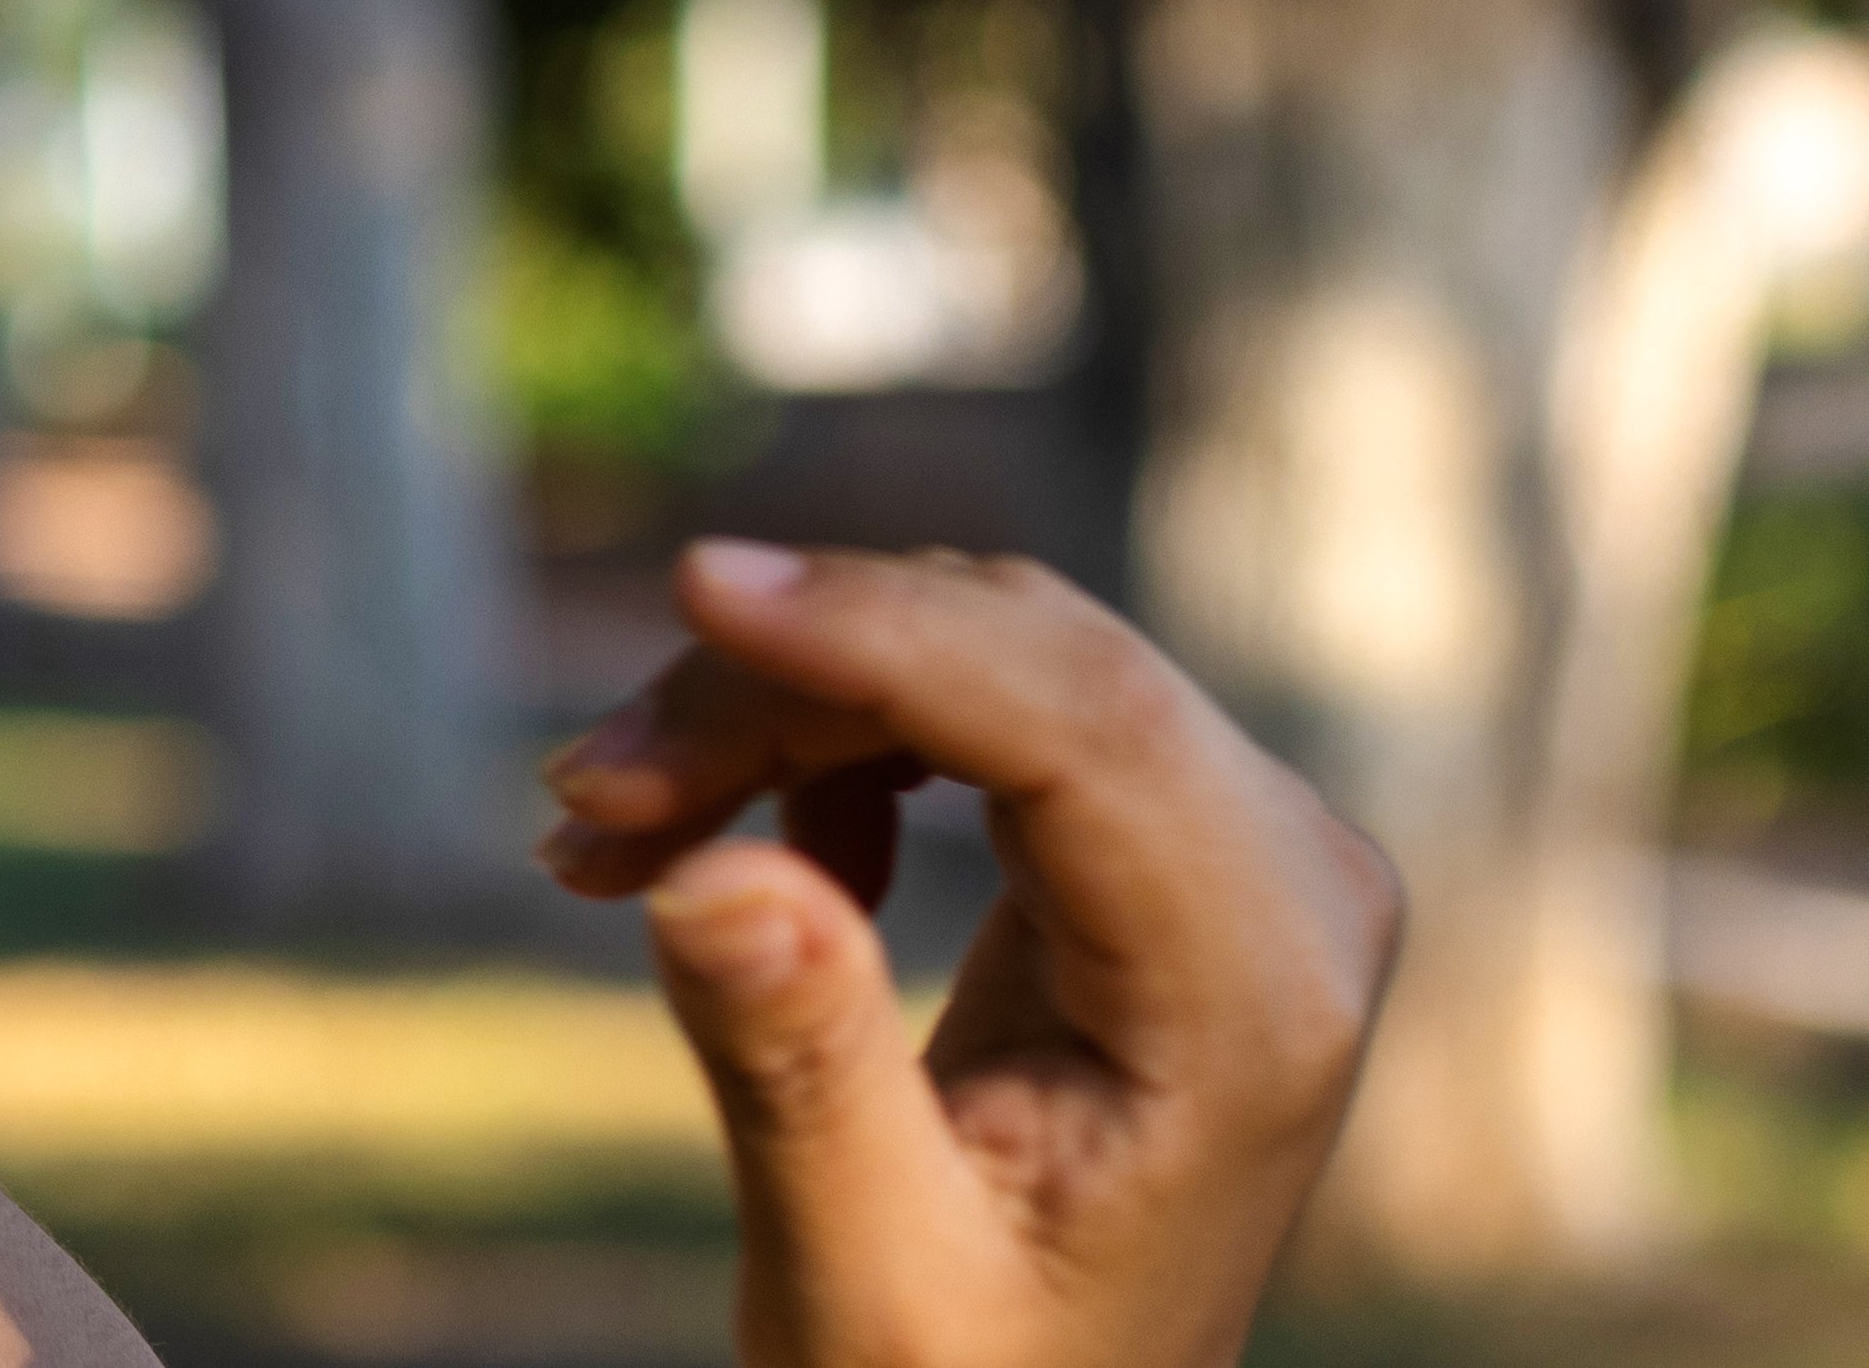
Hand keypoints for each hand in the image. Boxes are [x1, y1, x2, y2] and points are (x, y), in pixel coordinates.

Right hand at [538, 541, 1397, 1367]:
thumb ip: (800, 1074)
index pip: (1080, 723)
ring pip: (977, 653)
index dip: (880, 634)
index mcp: (1256, 1001)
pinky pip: (973, 693)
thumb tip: (713, 875)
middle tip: (578, 802)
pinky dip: (819, 740)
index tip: (694, 591)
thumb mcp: (865, 1279)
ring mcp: (1240, 847)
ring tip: (605, 838)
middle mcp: (1292, 890)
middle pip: (1016, 663)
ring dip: (774, 708)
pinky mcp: (1166, 832)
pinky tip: (735, 856)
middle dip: (777, 687)